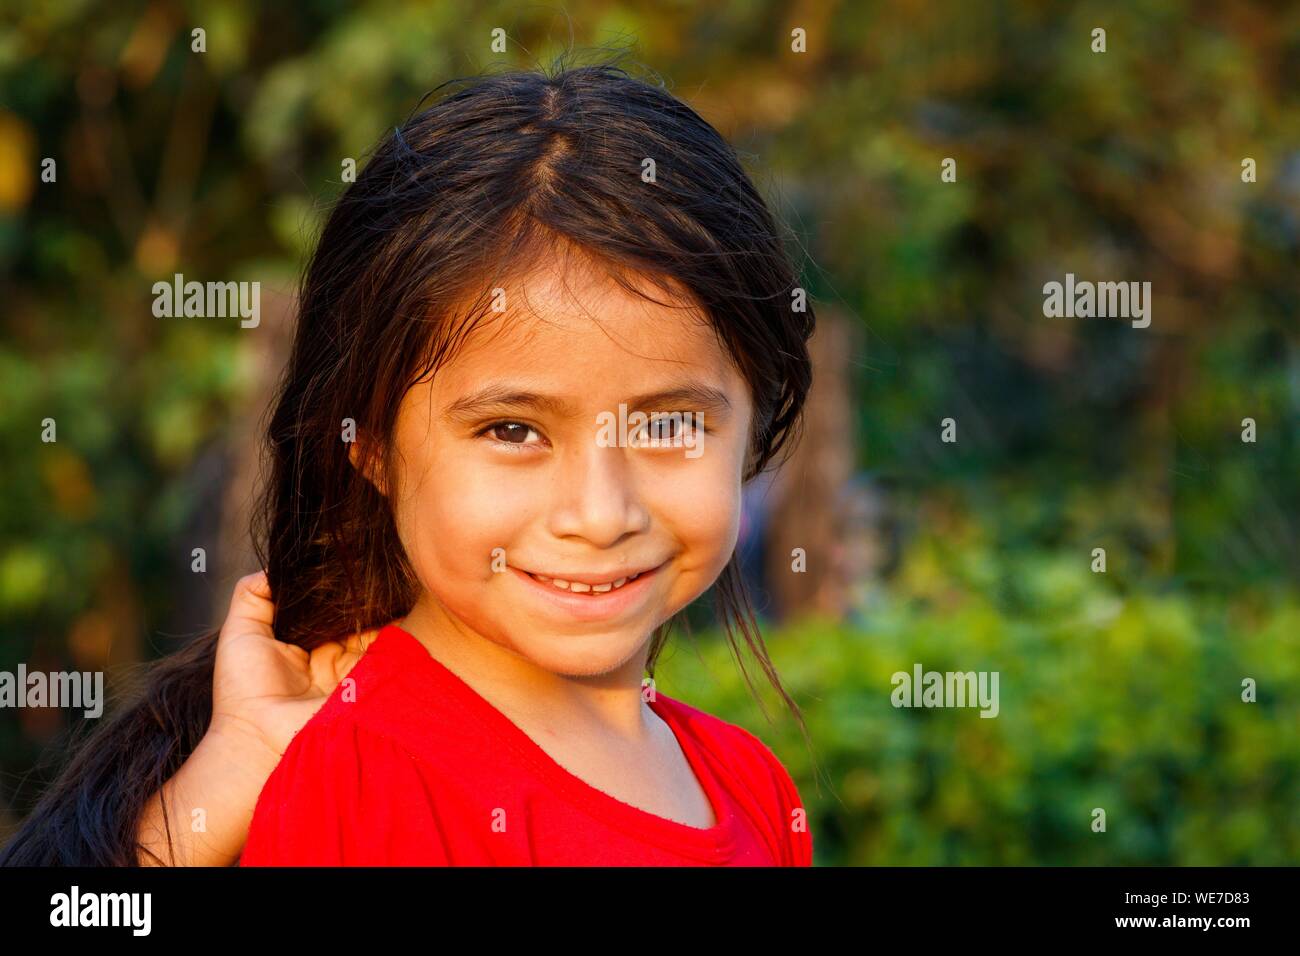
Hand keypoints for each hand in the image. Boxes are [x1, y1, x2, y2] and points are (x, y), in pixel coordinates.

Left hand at [208, 570, 378, 762]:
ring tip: (380, 579)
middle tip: (366, 566)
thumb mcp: (240, 632)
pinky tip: (389, 604)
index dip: (337, 587)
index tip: (344, 560)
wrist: (255, 738)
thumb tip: (274, 566)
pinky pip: (390, 649)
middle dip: (363, 593)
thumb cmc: (243, 691)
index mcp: (310, 644)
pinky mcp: (371, 682)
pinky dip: (394, 627)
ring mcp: (357, 669)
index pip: (333, 608)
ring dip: (380, 607)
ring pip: (380, 628)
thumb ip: (253, 595)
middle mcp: (337, 655)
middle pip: (360, 615)